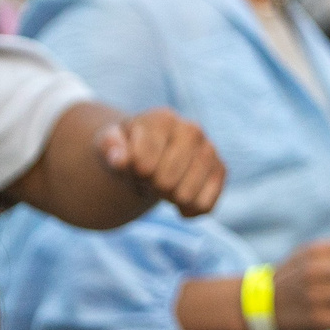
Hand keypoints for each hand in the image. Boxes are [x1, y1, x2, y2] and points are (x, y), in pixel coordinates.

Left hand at [97, 108, 224, 216]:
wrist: (148, 155)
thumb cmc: (127, 150)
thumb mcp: (109, 146)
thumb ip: (109, 148)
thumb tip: (119, 159)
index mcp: (163, 119)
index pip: (144, 165)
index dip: (134, 174)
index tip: (132, 166)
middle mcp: (192, 129)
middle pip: (166, 183)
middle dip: (151, 187)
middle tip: (147, 177)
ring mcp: (209, 149)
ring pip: (186, 196)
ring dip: (168, 199)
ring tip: (163, 183)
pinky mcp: (220, 170)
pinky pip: (205, 206)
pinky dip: (188, 210)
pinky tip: (179, 200)